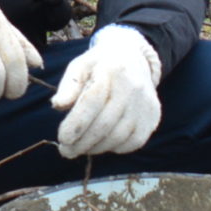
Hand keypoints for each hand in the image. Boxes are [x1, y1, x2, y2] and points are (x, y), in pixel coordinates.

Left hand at [52, 25, 161, 158]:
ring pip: (118, 137)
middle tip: (67, 151)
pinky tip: (102, 144)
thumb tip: (57, 105)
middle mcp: (132, 87)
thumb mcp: (80, 66)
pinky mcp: (153, 116)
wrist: (134, 58)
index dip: (76, 124)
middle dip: (82, 143)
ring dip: (96, 148)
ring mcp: (145, 103)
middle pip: (104, 124)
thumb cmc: (99, 66)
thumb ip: (68, 85)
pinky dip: (116, 148)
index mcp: (111, 70)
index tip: (62, 139)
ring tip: (80, 148)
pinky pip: (134, 142)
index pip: (92, 101)